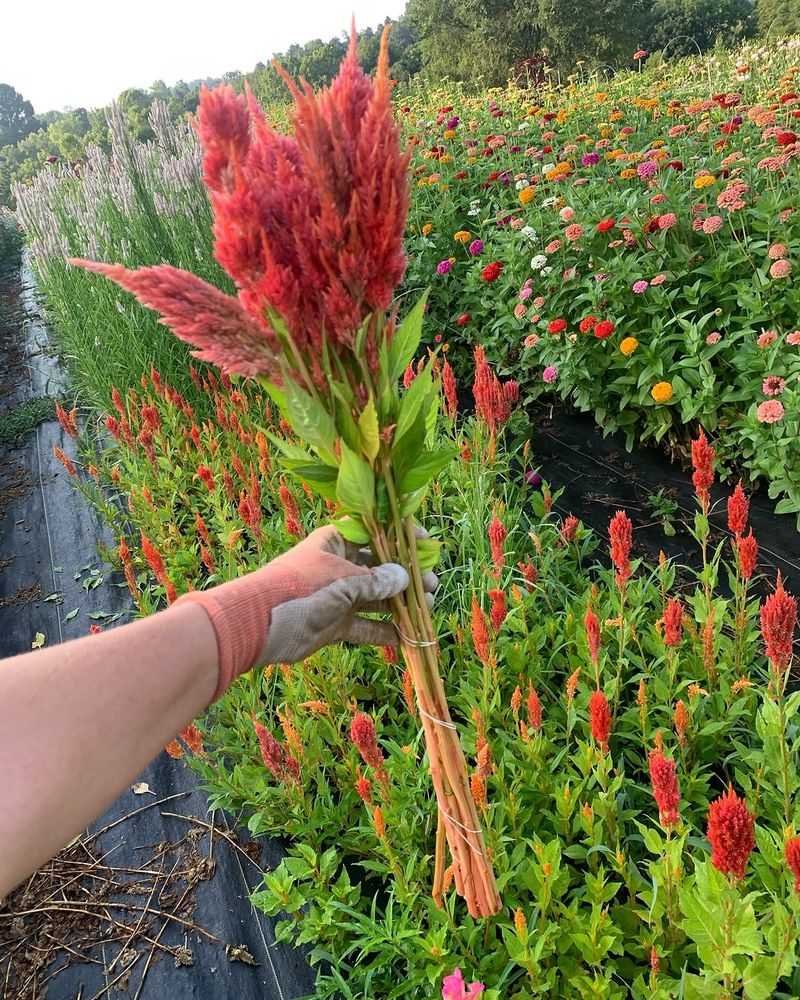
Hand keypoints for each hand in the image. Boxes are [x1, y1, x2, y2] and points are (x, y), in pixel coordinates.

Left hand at [259, 525, 436, 663]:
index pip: (376, 532)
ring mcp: (337, 596)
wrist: (257, 625)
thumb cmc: (300, 589)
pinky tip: (407, 637)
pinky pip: (365, 626)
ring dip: (400, 604)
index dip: (402, 537)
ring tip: (426, 610)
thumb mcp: (342, 581)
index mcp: (337, 541)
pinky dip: (384, 631)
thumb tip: (405, 578)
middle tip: (432, 586)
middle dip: (407, 576)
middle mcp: (339, 566)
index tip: (428, 545)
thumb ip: (376, 582)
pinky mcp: (334, 624)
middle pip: (380, 567)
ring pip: (376, 598)